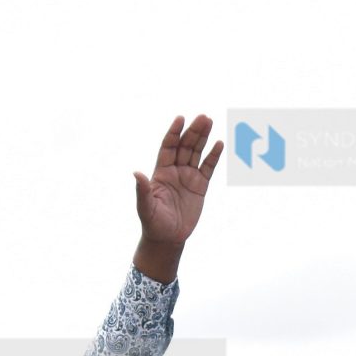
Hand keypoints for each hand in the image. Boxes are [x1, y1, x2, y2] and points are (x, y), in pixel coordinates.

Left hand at [132, 115, 221, 282]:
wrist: (167, 238)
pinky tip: (219, 144)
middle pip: (185, 146)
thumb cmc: (153, 223)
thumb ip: (142, 190)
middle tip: (203, 117)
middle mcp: (175, 171)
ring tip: (209, 121)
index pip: (168, 147)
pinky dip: (213, 156)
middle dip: (193, 131)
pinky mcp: (200, 186)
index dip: (173, 133)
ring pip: (196, 152)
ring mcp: (188, 177)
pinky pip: (208, 168)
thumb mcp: (145, 207)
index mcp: (161, 172)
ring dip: (203, 137)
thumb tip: (136, 173)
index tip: (180, 119)